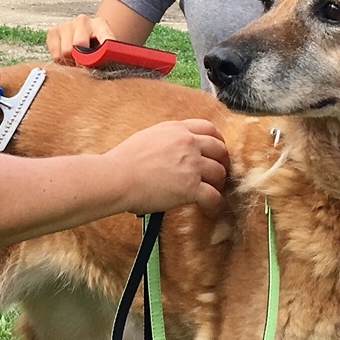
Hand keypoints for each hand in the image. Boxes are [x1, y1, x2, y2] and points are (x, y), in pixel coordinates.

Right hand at [47, 13, 114, 63]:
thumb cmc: (98, 47)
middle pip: (79, 45)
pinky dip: (61, 62)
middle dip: (82, 61)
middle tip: (85, 67)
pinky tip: (67, 59)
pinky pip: (55, 55)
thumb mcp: (108, 51)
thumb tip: (106, 70)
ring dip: (71, 63)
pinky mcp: (53, 31)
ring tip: (76, 62)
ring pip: (66, 52)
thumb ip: (108, 58)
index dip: (103, 51)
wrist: (86, 37)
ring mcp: (67, 25)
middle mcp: (83, 21)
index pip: (105, 37)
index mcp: (101, 25)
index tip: (102, 61)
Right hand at [106, 119, 228, 215]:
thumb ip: (167, 139)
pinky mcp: (191, 187)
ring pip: (219, 173)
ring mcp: (192, 165)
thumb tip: (173, 149)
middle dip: (222, 162)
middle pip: (219, 150)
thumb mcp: (148, 137)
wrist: (117, 177)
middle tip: (219, 173)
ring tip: (213, 193)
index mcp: (177, 129)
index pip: (208, 128)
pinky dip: (215, 205)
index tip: (216, 150)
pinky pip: (214, 197)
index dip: (217, 141)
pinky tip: (211, 210)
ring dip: (218, 184)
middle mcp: (188, 143)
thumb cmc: (124, 161)